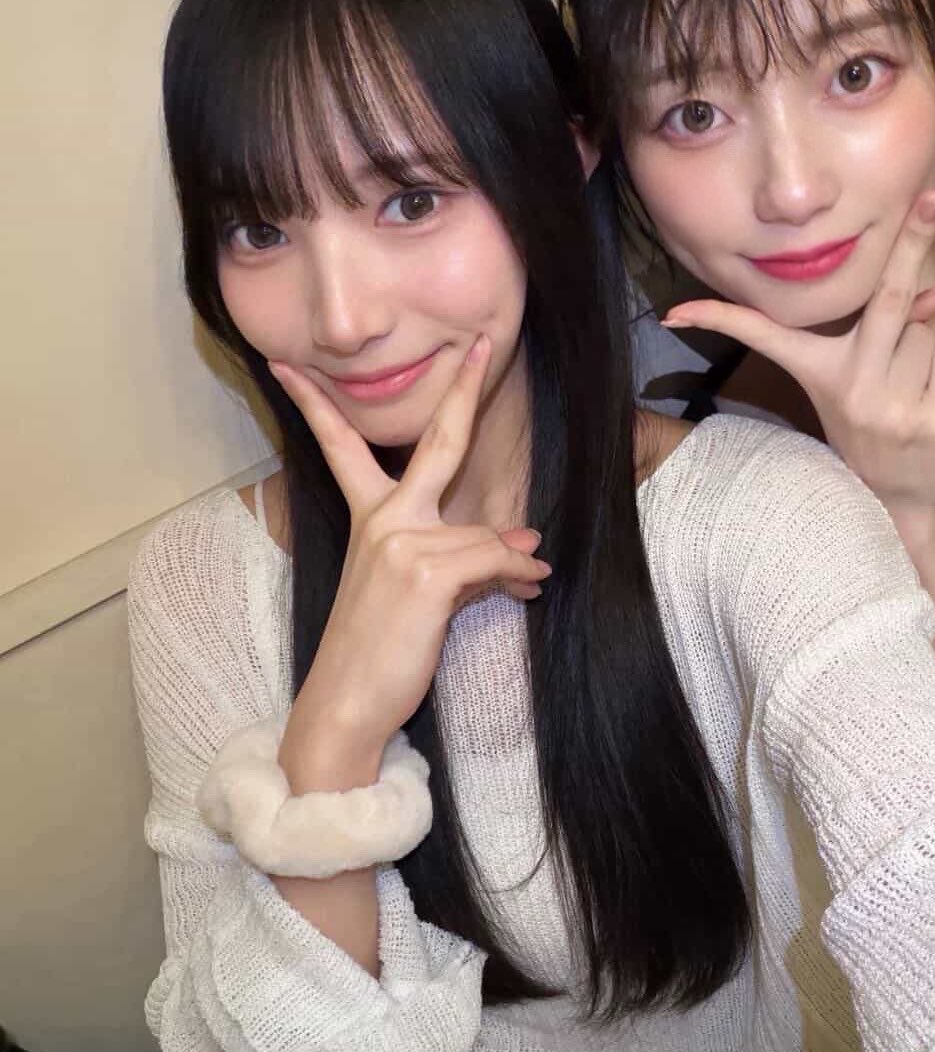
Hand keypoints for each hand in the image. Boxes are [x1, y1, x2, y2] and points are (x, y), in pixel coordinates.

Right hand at [270, 335, 551, 761]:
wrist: (347, 706)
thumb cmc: (378, 649)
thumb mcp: (420, 591)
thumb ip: (469, 557)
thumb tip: (529, 547)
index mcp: (369, 516)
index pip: (340, 445)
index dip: (317, 403)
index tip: (288, 365)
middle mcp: (383, 518)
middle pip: (437, 441)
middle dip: (461, 389)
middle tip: (483, 345)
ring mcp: (402, 540)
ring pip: (486, 531)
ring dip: (512, 561)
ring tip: (528, 580)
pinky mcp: (426, 570)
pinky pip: (494, 558)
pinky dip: (518, 575)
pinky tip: (529, 587)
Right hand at [664, 192, 934, 546]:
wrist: (897, 504)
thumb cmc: (873, 428)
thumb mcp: (862, 380)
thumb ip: (889, 330)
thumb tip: (930, 291)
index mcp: (817, 372)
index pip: (764, 336)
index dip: (719, 319)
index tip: (674, 312)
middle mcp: (849, 386)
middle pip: (885, 298)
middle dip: (911, 241)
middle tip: (934, 197)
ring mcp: (891, 406)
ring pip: (925, 329)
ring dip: (925, 341)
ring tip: (908, 383)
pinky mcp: (932, 423)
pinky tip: (931, 398)